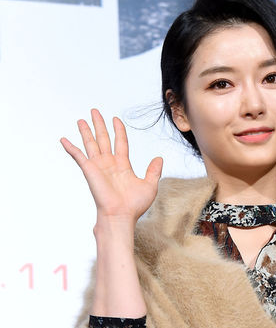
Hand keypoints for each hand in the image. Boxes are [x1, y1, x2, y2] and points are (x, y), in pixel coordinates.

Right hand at [60, 108, 162, 222]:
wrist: (121, 215)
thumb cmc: (134, 205)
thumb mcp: (150, 185)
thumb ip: (154, 171)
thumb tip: (159, 159)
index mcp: (123, 165)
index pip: (120, 142)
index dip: (118, 130)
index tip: (115, 119)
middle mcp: (109, 164)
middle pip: (103, 138)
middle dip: (99, 125)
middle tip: (95, 111)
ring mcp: (98, 166)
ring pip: (91, 143)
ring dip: (86, 131)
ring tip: (81, 120)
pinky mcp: (89, 170)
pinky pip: (78, 156)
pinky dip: (70, 148)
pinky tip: (64, 139)